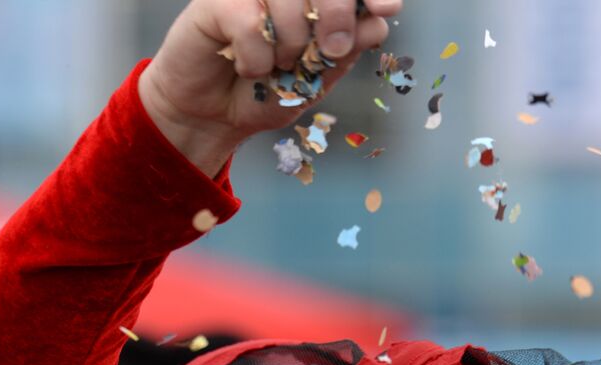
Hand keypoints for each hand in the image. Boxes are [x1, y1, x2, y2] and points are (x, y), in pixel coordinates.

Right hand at [139, 0, 401, 175]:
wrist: (214, 116)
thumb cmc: (265, 93)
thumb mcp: (317, 79)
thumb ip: (346, 49)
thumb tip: (378, 21)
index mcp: (313, 0)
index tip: (386, 5)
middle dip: (338, 14)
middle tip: (329, 49)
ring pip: (289, 0)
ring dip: (291, 46)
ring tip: (276, 67)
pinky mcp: (217, 1)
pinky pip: (252, 23)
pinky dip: (256, 58)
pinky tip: (246, 66)